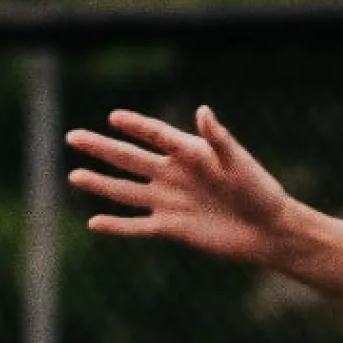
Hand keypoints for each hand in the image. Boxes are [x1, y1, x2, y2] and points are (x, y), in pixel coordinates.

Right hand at [67, 105, 300, 266]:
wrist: (269, 231)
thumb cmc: (260, 191)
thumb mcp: (238, 162)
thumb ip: (218, 139)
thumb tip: (202, 111)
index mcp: (190, 153)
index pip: (155, 135)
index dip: (135, 125)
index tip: (113, 117)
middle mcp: (174, 174)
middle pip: (130, 159)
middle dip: (102, 148)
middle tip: (73, 136)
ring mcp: (170, 201)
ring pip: (126, 191)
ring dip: (101, 183)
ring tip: (74, 175)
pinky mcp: (171, 228)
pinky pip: (138, 226)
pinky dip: (117, 225)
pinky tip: (94, 222)